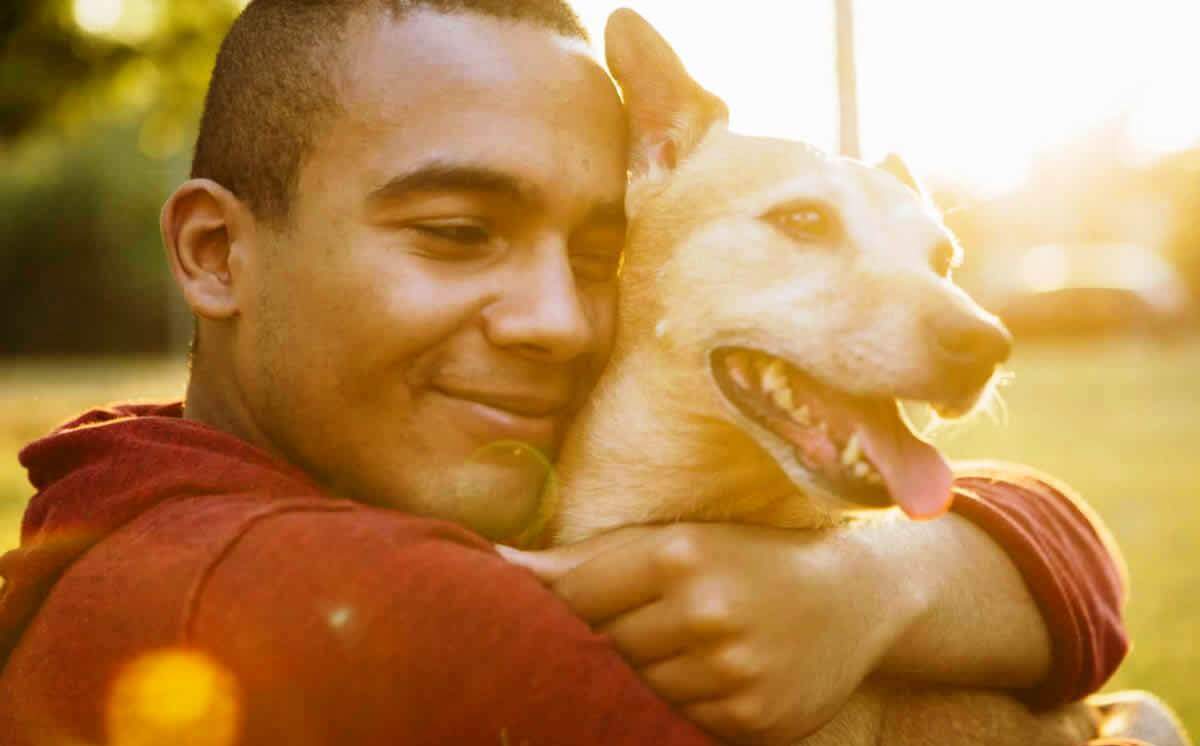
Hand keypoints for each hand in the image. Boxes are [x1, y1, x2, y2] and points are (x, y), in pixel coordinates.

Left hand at [498, 519, 931, 744]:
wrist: (858, 597)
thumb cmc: (751, 557)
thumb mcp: (680, 538)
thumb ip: (591, 558)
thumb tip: (500, 565)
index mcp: (682, 555)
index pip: (576, 595)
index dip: (547, 609)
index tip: (524, 613)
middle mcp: (707, 613)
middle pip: (602, 648)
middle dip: (585, 647)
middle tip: (580, 641)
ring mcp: (733, 672)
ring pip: (634, 692)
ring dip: (625, 683)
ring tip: (641, 659)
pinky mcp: (754, 719)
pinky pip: (678, 722)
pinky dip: (670, 708)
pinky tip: (681, 684)